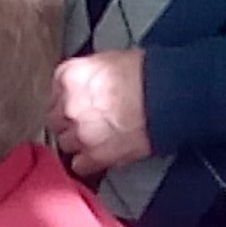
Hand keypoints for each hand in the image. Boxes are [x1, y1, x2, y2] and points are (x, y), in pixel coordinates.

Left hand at [47, 49, 152, 175]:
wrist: (171, 96)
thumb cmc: (148, 74)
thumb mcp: (108, 61)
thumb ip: (85, 77)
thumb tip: (81, 89)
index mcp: (69, 77)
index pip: (54, 95)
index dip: (66, 102)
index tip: (76, 106)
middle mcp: (69, 105)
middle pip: (56, 121)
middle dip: (70, 122)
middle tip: (90, 121)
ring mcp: (80, 133)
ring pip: (66, 144)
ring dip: (79, 142)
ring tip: (100, 137)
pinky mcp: (95, 155)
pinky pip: (79, 165)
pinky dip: (88, 163)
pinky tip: (101, 154)